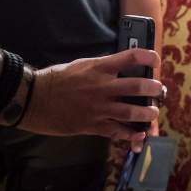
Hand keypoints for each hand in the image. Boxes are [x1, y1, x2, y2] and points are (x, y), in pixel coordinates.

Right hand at [23, 48, 161, 147]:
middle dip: (154, 89)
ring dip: (147, 114)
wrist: (32, 99)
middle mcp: (102, 87)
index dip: (149, 56)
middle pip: (138, 87)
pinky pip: (117, 131)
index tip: (155, 60)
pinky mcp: (91, 125)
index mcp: (99, 67)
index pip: (132, 56)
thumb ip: (102, 67)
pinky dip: (131, 134)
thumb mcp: (81, 65)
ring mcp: (98, 108)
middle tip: (159, 90)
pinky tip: (139, 134)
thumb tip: (121, 69)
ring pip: (132, 112)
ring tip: (152, 113)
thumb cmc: (56, 79)